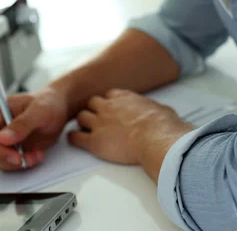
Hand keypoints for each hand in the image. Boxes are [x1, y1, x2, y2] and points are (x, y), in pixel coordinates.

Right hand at [0, 86, 68, 170]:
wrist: (58, 108)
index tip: (15, 156)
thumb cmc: (48, 102)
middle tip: (28, 158)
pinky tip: (34, 156)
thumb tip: (3, 137)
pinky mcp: (8, 149)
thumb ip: (23, 123)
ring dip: (15, 164)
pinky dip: (20, 164)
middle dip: (7, 159)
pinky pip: (6, 164)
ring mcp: (0, 139)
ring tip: (35, 155)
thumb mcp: (40, 110)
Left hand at [68, 89, 193, 170]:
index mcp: (125, 98)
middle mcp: (109, 107)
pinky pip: (76, 138)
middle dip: (93, 109)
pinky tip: (73, 139)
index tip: (110, 106)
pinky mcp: (94, 141)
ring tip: (82, 127)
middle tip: (95, 116)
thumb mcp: (163, 110)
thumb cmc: (162, 126)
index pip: (110, 95)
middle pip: (92, 102)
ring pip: (81, 116)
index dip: (109, 101)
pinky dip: (73, 138)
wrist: (155, 138)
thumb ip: (156, 110)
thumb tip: (164, 113)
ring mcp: (99, 123)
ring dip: (82, 121)